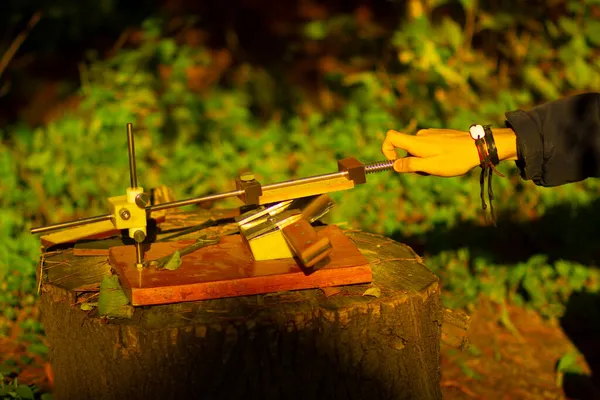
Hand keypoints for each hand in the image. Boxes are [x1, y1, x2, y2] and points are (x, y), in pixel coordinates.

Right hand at [381, 128, 517, 176]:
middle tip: (428, 170)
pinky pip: (428, 146)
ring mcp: (431, 134)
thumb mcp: (431, 166)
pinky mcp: (440, 135)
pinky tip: (447, 160)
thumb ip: (411, 165)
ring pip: (417, 149)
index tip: (395, 163)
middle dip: (411, 162)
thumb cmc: (455, 159)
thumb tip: (394, 165)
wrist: (479, 147)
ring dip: (423, 160)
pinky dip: (431, 155)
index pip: (390, 137)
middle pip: (405, 148)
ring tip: (441, 166)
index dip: (386, 150)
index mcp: (416, 142)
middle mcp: (421, 135)